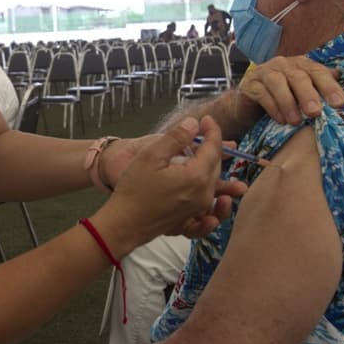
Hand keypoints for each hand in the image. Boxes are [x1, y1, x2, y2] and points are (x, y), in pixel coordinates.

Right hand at [93, 117, 244, 254]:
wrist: (124, 223)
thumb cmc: (134, 188)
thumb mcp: (151, 156)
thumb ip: (175, 138)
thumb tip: (194, 123)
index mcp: (197, 176)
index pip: (213, 148)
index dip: (212, 131)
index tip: (207, 119)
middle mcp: (204, 194)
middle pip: (216, 165)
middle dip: (212, 147)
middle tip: (202, 134)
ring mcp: (200, 209)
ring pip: (215, 183)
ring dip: (216, 168)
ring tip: (217, 159)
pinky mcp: (193, 220)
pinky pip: (212, 210)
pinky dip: (217, 202)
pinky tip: (219, 199)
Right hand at [235, 56, 343, 124]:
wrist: (250, 104)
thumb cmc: (282, 97)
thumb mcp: (303, 93)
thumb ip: (320, 88)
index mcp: (301, 65)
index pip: (318, 71)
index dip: (329, 86)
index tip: (339, 103)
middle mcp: (283, 65)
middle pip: (298, 75)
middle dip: (308, 94)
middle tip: (316, 113)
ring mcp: (265, 72)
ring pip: (277, 82)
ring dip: (288, 102)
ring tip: (296, 121)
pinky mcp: (250, 85)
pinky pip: (261, 93)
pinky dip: (272, 106)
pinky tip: (281, 120)